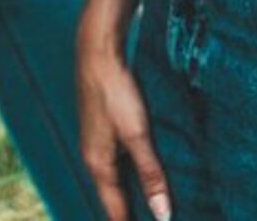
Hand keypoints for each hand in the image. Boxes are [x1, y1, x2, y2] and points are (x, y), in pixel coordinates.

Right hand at [77, 11, 171, 220]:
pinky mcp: (104, 130)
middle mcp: (94, 157)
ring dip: (131, 196)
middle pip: (113, 198)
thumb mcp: (138, 134)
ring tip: (149, 210)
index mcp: (99, 164)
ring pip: (115, 180)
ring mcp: (98, 142)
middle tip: (154, 220)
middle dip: (130, 214)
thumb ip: (150, 174)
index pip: (115, 210)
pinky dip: (131, 176)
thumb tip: (162, 213)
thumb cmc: (115, 92)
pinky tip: (143, 174)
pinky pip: (117, 164)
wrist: (98, 53)